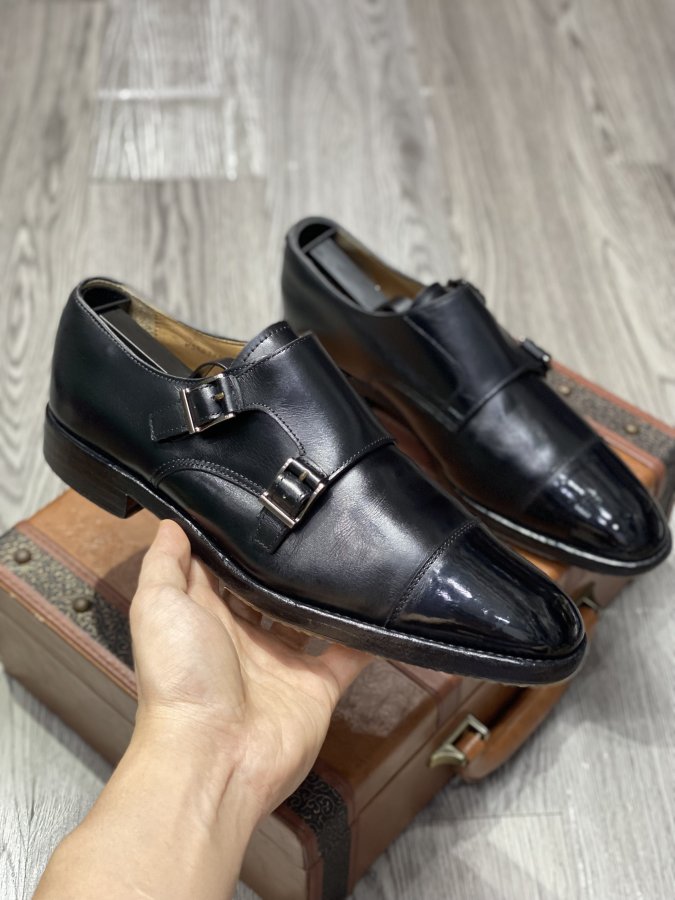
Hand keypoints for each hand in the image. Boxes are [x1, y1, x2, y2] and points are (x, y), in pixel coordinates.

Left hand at [131, 519, 371, 815]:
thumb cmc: (180, 676)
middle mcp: (244, 638)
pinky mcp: (317, 687)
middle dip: (286, 564)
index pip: (223, 570)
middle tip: (315, 520)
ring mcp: (283, 664)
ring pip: (310, 620)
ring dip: (325, 595)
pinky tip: (383, 607)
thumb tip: (171, 522)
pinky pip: (349, 657)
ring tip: (352, 551)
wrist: (213, 754)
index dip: (237, 541)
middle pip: (269, 592)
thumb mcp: (157, 606)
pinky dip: (366, 638)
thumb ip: (164, 563)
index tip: (261, 503)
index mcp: (206, 617)